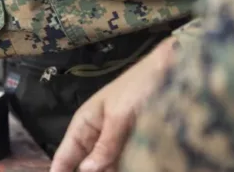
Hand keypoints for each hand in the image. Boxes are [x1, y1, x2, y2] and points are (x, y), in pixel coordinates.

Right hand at [50, 39, 176, 171]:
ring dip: (107, 171)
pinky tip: (130, 168)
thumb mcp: (119, 115)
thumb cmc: (138, 86)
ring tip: (117, 169)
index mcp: (84, 124)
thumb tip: (86, 171)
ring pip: (104, 167)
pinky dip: (125, 168)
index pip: (64, 156)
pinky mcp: (133, 146)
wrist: (170, 71)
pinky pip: (123, 164)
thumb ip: (105, 145)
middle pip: (83, 166)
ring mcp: (115, 143)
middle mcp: (96, 136)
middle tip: (104, 171)